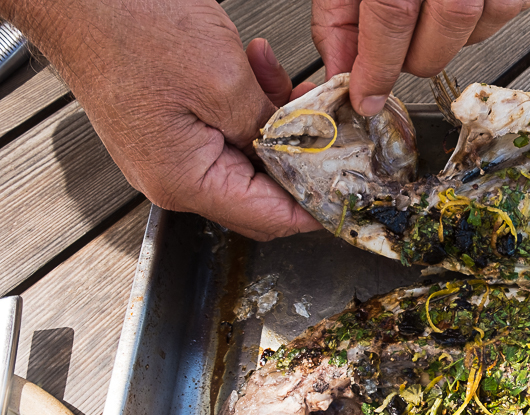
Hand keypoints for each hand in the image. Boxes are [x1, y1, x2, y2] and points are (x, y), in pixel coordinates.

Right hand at [3, 0, 321, 240]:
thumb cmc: (128, 27)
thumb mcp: (224, 82)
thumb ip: (270, 129)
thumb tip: (304, 153)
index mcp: (185, 181)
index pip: (269, 218)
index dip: (315, 206)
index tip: (347, 192)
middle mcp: (173, 177)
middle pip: (260, 192)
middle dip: (300, 159)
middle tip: (329, 129)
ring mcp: (169, 154)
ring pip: (247, 156)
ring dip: (276, 123)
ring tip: (289, 84)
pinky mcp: (168, 128)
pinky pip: (224, 131)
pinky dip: (248, 106)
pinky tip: (257, 71)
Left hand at [313, 0, 529, 115]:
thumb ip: (339, 14)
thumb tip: (344, 68)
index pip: (391, 19)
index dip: (377, 67)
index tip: (366, 95)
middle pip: (439, 37)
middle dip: (411, 59)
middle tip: (393, 50)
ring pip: (475, 31)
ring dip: (445, 40)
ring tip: (426, 12)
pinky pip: (505, 11)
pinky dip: (477, 19)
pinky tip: (455, 1)